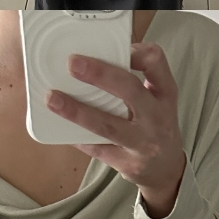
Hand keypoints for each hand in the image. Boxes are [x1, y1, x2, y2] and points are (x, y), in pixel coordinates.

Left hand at [46, 38, 186, 217]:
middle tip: (72, 64)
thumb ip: (133, 82)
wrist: (166, 169)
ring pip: (107, 125)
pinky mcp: (127, 163)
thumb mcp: (157, 100)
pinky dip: (76, 136)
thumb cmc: (155, 124)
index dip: (135, 52)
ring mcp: (143, 143)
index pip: (155, 63)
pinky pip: (96, 148)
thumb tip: (88, 63)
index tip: (112, 48)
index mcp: (165, 94)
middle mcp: (157, 116)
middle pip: (129, 90)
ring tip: (52, 98)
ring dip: (77, 111)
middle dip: (99, 74)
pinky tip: (59, 126)